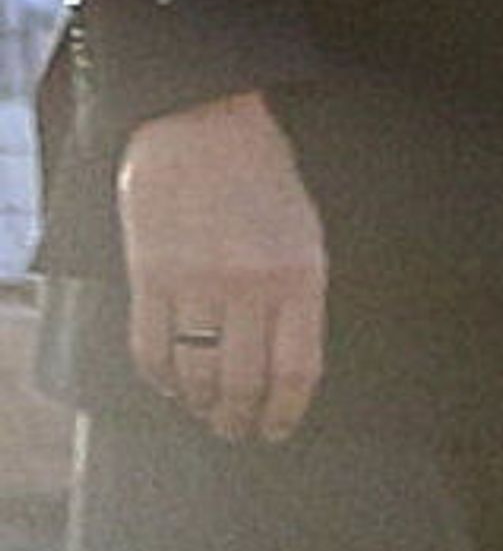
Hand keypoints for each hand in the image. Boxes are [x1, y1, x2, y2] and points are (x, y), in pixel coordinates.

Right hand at [119, 87, 327, 443]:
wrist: (202, 120)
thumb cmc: (261, 174)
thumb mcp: (304, 232)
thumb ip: (298, 295)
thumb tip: (289, 364)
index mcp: (301, 275)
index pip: (298, 369)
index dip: (286, 412)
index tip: (277, 429)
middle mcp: (251, 284)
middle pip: (245, 381)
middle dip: (240, 418)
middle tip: (236, 430)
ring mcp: (197, 281)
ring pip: (197, 372)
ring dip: (201, 404)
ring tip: (205, 412)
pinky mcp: (150, 274)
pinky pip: (151, 347)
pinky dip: (159, 378)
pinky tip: (169, 385)